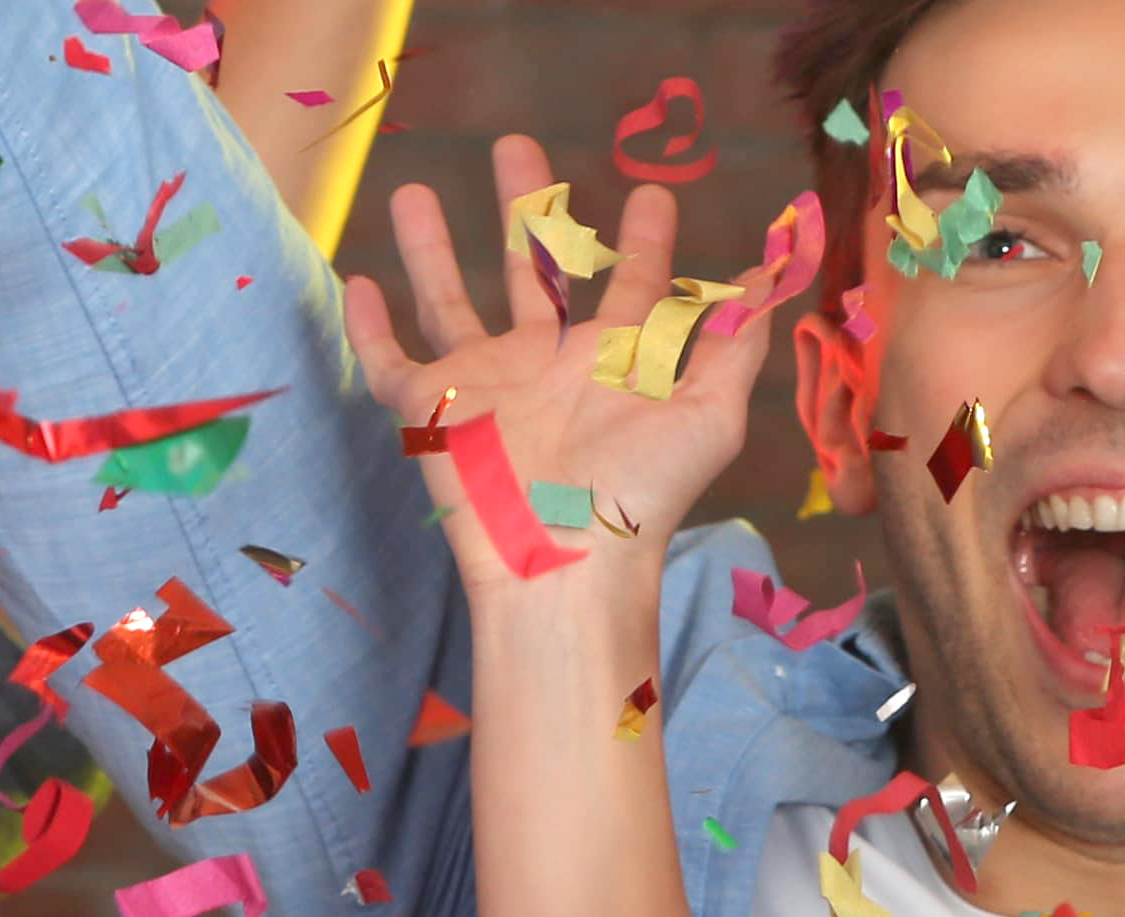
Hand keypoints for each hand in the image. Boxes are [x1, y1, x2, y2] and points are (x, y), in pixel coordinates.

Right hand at [351, 138, 821, 595]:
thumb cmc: (643, 496)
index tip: (653, 196)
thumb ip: (733, 342)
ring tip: (413, 190)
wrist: (567, 560)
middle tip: (515, 148)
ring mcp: (486, 386)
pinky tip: (357, 284)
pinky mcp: (432, 414)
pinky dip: (369, 329)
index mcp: (612, 359)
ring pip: (448, 301)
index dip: (644, 240)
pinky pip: (390, 365)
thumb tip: (767, 278)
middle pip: (529, 267)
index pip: (628, 284)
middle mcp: (547, 362)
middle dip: (525, 207)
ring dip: (430, 247)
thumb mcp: (709, 413)